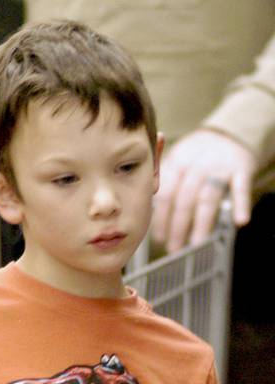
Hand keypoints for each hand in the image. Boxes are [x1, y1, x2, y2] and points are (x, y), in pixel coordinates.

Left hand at [152, 129, 254, 252]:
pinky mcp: (241, 168)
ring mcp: (219, 167)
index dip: (161, 218)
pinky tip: (239, 221)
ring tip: (195, 244)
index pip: (166, 194)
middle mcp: (196, 165)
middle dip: (178, 226)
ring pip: (208, 198)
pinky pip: (241, 188)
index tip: (158, 238)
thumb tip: (145, 213)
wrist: (226, 133)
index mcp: (176, 163)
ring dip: (201, 223)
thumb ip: (162, 184)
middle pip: (185, 199)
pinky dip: (241, 204)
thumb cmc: (193, 155)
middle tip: (173, 248)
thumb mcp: (175, 161)